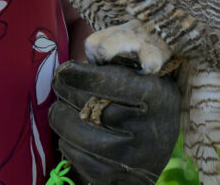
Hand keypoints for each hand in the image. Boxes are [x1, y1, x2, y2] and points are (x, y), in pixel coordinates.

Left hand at [49, 60, 180, 184]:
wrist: (160, 138)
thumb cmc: (141, 92)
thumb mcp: (138, 70)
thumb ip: (115, 58)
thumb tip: (87, 48)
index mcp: (156, 96)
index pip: (109, 82)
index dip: (79, 75)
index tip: (63, 70)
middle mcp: (150, 129)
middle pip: (93, 109)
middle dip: (66, 93)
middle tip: (58, 85)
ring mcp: (137, 158)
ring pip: (83, 138)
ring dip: (62, 119)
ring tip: (59, 109)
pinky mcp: (124, 179)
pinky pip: (83, 161)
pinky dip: (68, 145)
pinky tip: (68, 135)